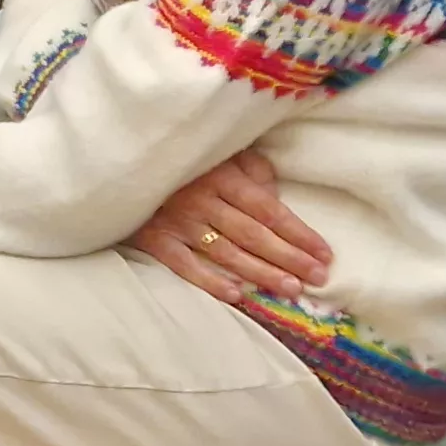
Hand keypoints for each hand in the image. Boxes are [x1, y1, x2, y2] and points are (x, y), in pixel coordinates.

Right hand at [127, 151, 330, 305]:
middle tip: (318, 278)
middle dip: (290, 257)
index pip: (270, 210)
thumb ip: (252, 170)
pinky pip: (185, 264)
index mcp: (224, 175)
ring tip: (290, 289)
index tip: (325, 254)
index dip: (300, 234)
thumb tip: (277, 197)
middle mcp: (203, 199)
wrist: (121, 157)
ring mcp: (178, 221)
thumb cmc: (182, 156)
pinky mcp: (155, 238)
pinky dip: (210, 281)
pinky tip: (237, 295)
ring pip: (227, 252)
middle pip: (254, 234)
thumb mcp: (222, 151)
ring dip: (261, 273)